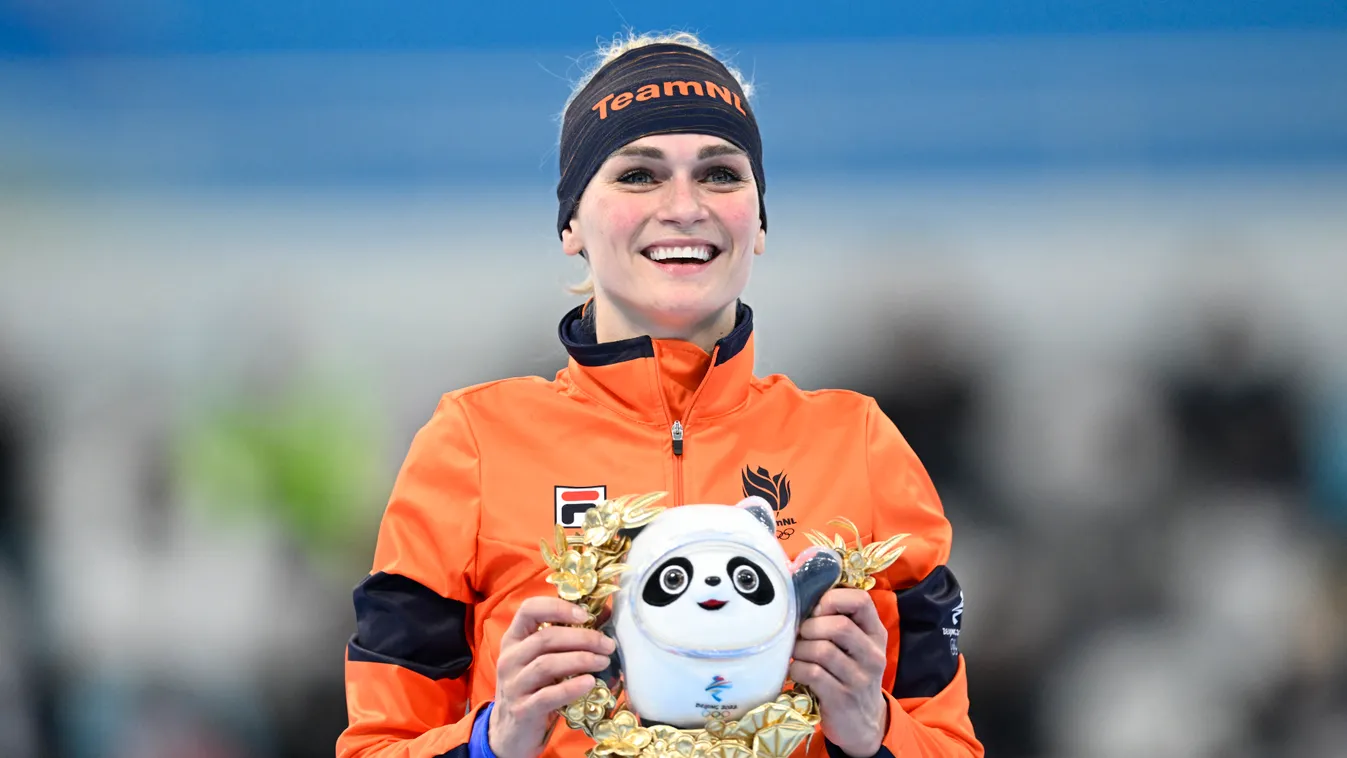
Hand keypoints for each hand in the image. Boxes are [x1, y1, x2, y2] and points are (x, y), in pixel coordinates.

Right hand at [489, 597, 614, 757]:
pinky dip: (571, 687)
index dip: (558, 607)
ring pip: (547, 664)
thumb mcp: (542, 660)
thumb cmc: (534, 689)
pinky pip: (548, 695)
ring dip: (581, 660)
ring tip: (603, 662)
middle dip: (582, 638)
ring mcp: (513, 684)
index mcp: (514, 639)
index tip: (586, 615)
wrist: (511, 733)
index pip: (529, 609)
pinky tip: (590, 683)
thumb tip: (604, 616)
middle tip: (607, 645)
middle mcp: (510, 658)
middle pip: (546, 637)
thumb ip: (564, 640)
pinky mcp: (522, 710)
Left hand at [789, 588, 889, 757]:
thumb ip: (838, 622)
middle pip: (839, 626)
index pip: (861, 600)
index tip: (815, 610)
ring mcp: (859, 679)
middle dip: (809, 627)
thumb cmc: (850, 675)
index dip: (832, 599)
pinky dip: (797, 669)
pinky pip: (812, 673)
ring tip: (798, 655)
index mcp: (876, 634)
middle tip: (800, 636)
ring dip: (800, 649)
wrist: (864, 725)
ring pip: (822, 649)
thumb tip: (803, 596)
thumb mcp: (855, 648)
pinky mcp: (842, 698)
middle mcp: (873, 655)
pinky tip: (798, 672)